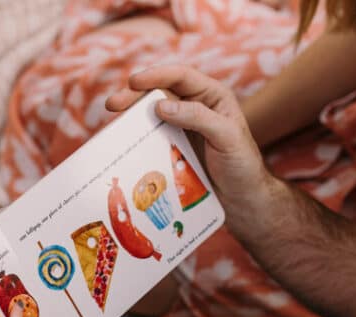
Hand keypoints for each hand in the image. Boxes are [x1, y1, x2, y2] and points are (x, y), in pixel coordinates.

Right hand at [105, 65, 275, 202]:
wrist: (242, 201)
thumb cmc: (242, 166)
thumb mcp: (227, 137)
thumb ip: (198, 117)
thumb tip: (160, 105)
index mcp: (212, 96)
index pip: (181, 77)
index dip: (157, 75)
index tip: (134, 82)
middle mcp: (195, 108)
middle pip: (160, 93)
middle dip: (135, 95)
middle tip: (112, 104)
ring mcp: (182, 129)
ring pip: (152, 114)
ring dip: (132, 115)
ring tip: (112, 118)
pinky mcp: (173, 149)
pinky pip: (151, 137)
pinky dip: (136, 135)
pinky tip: (122, 139)